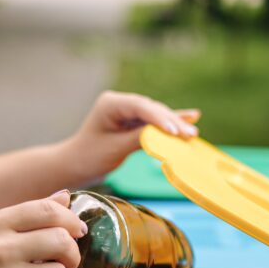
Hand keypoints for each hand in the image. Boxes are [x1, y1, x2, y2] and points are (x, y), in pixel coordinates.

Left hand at [65, 90, 200, 181]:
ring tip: (192, 133)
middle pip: (152, 110)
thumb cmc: (90, 157)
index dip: (160, 118)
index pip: (140, 107)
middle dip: (172, 122)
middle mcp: (120, 102)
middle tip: (191, 134)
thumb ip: (139, 138)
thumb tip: (166, 134)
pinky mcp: (133, 120)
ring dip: (174, 125)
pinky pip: (154, 122)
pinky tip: (191, 117)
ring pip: (156, 115)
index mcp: (110, 104)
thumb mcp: (115, 149)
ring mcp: (127, 110)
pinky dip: (169, 126)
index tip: (176, 130)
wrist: (76, 165)